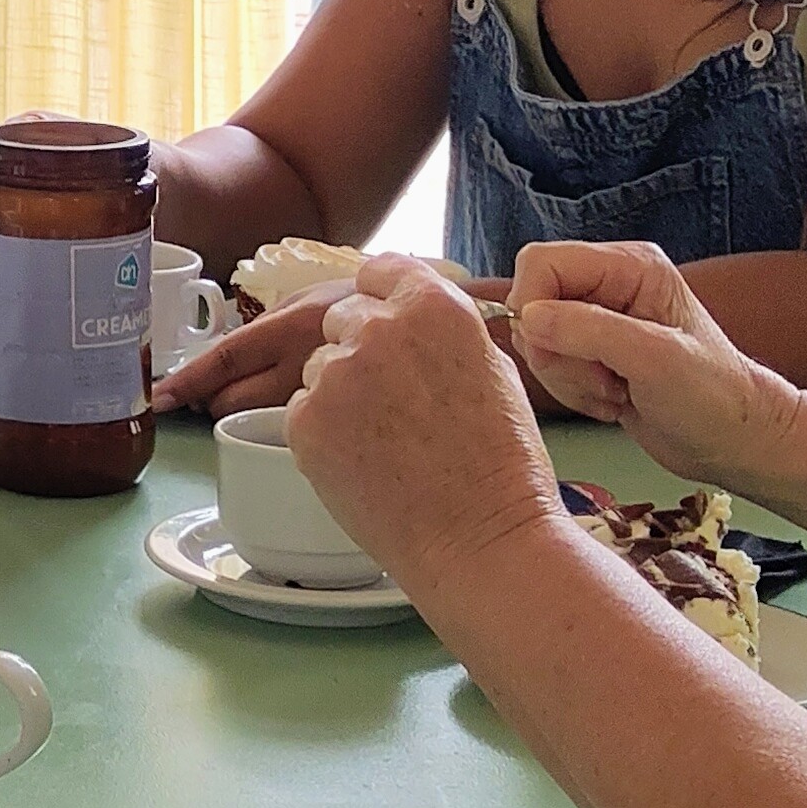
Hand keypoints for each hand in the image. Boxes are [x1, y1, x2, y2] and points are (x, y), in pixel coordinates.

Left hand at [153, 282, 347, 415]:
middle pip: (231, 401)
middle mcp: (304, 366)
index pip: (226, 357)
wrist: (431, 327)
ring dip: (243, 414)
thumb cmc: (363, 310)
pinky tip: (299, 414)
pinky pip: (292, 433)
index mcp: (292, 326)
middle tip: (214, 393)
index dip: (188, 380)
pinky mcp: (341, 427)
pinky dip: (281, 426)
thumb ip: (268, 326)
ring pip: (256, 422)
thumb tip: (225, 361)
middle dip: (213, 400)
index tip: (160, 397)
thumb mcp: (311, 301)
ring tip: (261, 397)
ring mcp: (324, 401)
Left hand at [281, 259, 563, 588]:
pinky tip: (367, 462)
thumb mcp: (493, 369)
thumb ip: (444, 331)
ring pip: (320, 367)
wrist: (481, 537)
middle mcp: (378, 327)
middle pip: (344, 317)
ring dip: (341, 394)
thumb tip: (415, 318)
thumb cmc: (502, 465)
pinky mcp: (305, 420)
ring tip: (388, 442)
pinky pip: (304, 411)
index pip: (382, 270)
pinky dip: (325, 433)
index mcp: (433, 305)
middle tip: (395, 403)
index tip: (385, 320)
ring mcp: (336, 373)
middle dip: (362, 351)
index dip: (383, 298)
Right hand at [506, 242, 800, 488]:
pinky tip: (615, 399)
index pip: (542, 262)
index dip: (533, 304)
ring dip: (568, 377)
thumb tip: (528, 316)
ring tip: (617, 389)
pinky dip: (574, 392)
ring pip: (537, 340)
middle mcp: (609, 285)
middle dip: (556, 351)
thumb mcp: (655, 359)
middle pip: (532, 302)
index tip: (554, 348)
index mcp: (629, 265)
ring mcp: (598, 321)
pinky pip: (550, 368)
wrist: (734, 441)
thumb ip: (589, 330)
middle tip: (604, 375)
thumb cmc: (714, 396)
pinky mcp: (591, 354)